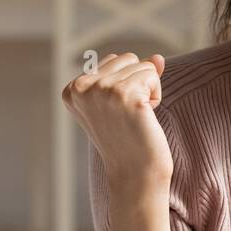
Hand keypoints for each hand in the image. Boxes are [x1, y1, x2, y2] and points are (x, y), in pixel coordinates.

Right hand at [61, 52, 172, 192]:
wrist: (136, 173)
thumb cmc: (129, 140)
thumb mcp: (120, 102)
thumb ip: (132, 74)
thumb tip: (158, 57)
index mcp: (72, 89)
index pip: (114, 60)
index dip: (125, 85)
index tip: (117, 113)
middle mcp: (83, 87)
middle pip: (128, 58)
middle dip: (138, 84)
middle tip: (129, 116)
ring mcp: (102, 90)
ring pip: (144, 66)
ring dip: (148, 92)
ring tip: (136, 118)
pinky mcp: (125, 95)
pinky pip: (153, 75)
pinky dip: (156, 95)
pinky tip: (145, 118)